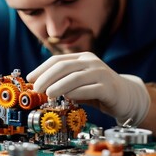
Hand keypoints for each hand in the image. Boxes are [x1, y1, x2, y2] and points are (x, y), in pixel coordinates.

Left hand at [26, 52, 149, 125]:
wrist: (126, 96)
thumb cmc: (98, 90)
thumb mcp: (78, 83)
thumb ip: (63, 83)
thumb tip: (39, 88)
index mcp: (82, 58)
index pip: (57, 60)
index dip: (41, 69)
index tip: (30, 79)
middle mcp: (91, 62)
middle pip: (64, 66)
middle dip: (47, 77)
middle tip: (36, 88)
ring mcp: (100, 73)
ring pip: (75, 77)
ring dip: (59, 86)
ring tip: (48, 94)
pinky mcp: (108, 87)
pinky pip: (89, 89)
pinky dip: (76, 93)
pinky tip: (67, 98)